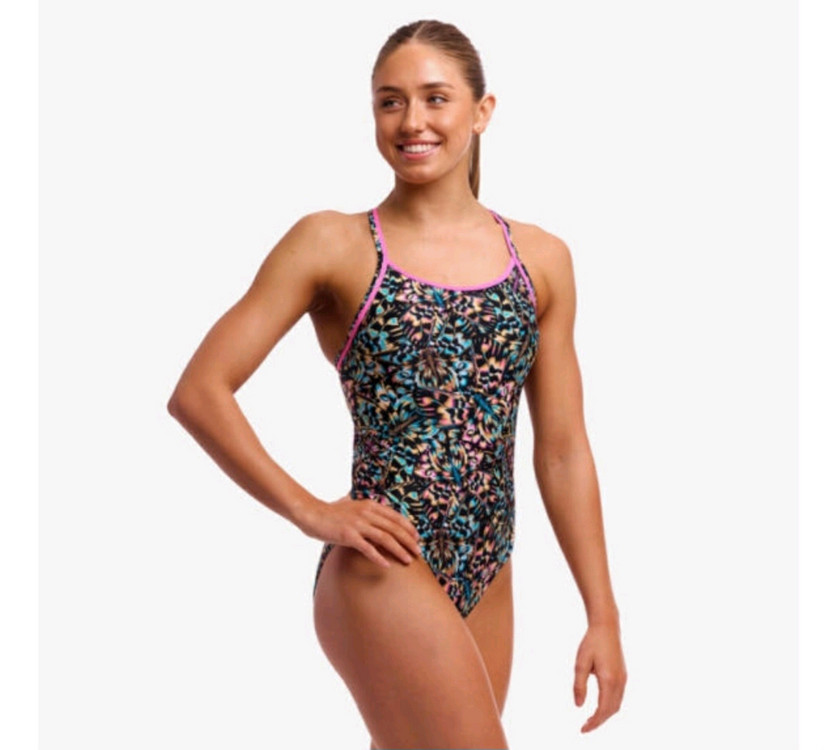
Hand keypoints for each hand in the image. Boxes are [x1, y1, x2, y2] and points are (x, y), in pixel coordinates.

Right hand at [297, 493, 422, 567]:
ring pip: (385, 538)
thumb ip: (358, 503)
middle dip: (409, 541)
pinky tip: (386, 566)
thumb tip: (357, 498)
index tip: (416, 538)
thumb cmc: (329, 511)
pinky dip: (379, 557)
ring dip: (399, 550)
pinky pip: (368, 548)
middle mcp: (366, 513)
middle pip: (394, 528)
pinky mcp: (348, 535)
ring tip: (408, 560)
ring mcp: (358, 524)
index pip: (395, 517)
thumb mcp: (348, 502)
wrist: (311, 514)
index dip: (408, 528)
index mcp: (369, 505)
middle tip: (418, 553)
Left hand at [573, 619, 626, 732]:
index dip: (594, 723)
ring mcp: (623, 678)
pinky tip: (600, 706)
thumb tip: (578, 706)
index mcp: (609, 680)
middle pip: (611, 710)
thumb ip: (579, 685)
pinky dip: (610, 706)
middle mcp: (619, 682)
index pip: (603, 710)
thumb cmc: (592, 642)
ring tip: (591, 719)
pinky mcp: (623, 675)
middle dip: (599, 721)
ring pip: (617, 705)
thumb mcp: (580, 663)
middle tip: (585, 727)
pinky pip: (618, 697)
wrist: (606, 627)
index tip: (583, 730)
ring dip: (605, 714)